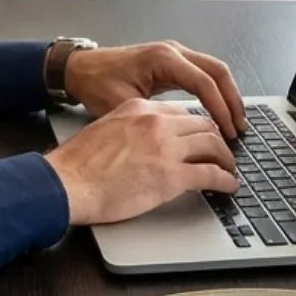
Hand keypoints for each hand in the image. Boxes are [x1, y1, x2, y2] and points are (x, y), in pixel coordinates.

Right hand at [43, 99, 239, 225]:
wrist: (66, 182)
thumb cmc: (77, 164)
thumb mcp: (105, 130)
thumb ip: (129, 130)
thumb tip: (143, 145)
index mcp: (139, 109)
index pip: (180, 112)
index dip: (195, 127)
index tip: (200, 137)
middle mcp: (156, 122)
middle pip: (202, 125)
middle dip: (216, 139)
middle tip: (221, 152)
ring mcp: (166, 148)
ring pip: (213, 145)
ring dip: (225, 159)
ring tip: (228, 169)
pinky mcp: (171, 175)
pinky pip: (211, 174)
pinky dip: (225, 180)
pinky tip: (228, 186)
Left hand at [62, 40, 246, 137]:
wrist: (79, 68)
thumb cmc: (96, 83)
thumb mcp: (124, 104)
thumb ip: (154, 118)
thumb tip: (180, 140)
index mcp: (162, 59)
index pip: (204, 83)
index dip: (220, 109)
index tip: (227, 131)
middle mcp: (172, 51)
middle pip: (218, 71)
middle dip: (233, 100)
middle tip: (240, 126)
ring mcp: (173, 54)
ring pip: (213, 70)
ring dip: (227, 94)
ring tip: (234, 121)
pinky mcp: (171, 62)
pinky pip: (202, 73)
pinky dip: (214, 91)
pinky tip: (217, 111)